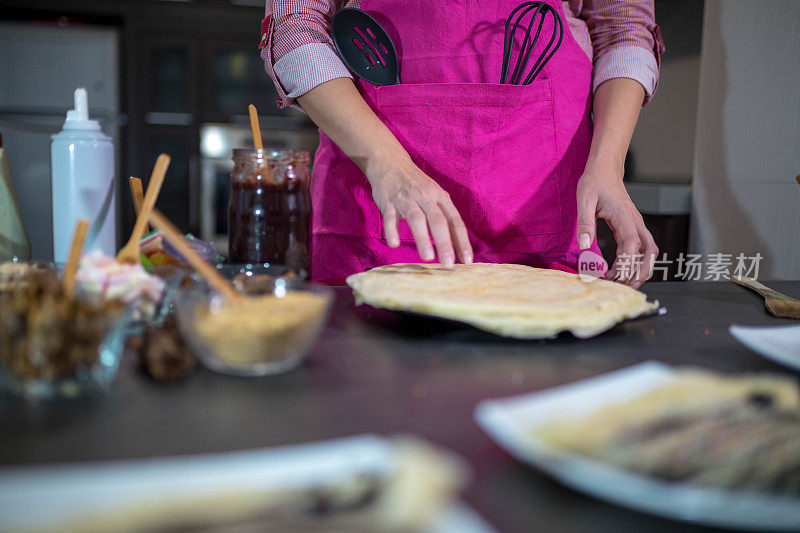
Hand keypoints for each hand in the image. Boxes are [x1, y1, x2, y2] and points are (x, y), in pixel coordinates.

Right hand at [365, 152, 472, 265]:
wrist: (390, 162)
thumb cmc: (416, 185)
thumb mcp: (434, 196)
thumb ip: (444, 217)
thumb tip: (457, 245)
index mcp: (440, 197)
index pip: (455, 221)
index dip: (462, 241)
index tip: (468, 261)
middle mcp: (426, 196)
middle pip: (438, 220)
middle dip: (445, 243)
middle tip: (449, 264)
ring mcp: (406, 198)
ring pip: (417, 218)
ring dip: (423, 238)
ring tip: (427, 257)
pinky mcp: (388, 201)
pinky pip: (389, 217)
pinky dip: (392, 230)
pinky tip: (394, 244)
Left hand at [576, 162, 657, 288]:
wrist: (604, 170)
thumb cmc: (594, 182)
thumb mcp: (584, 200)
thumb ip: (585, 223)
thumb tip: (584, 245)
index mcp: (624, 215)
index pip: (631, 242)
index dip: (627, 261)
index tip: (618, 275)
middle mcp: (634, 221)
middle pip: (648, 251)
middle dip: (641, 270)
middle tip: (627, 287)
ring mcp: (635, 224)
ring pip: (647, 251)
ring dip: (641, 268)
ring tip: (626, 284)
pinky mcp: (631, 227)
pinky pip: (637, 247)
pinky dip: (633, 261)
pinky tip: (621, 271)